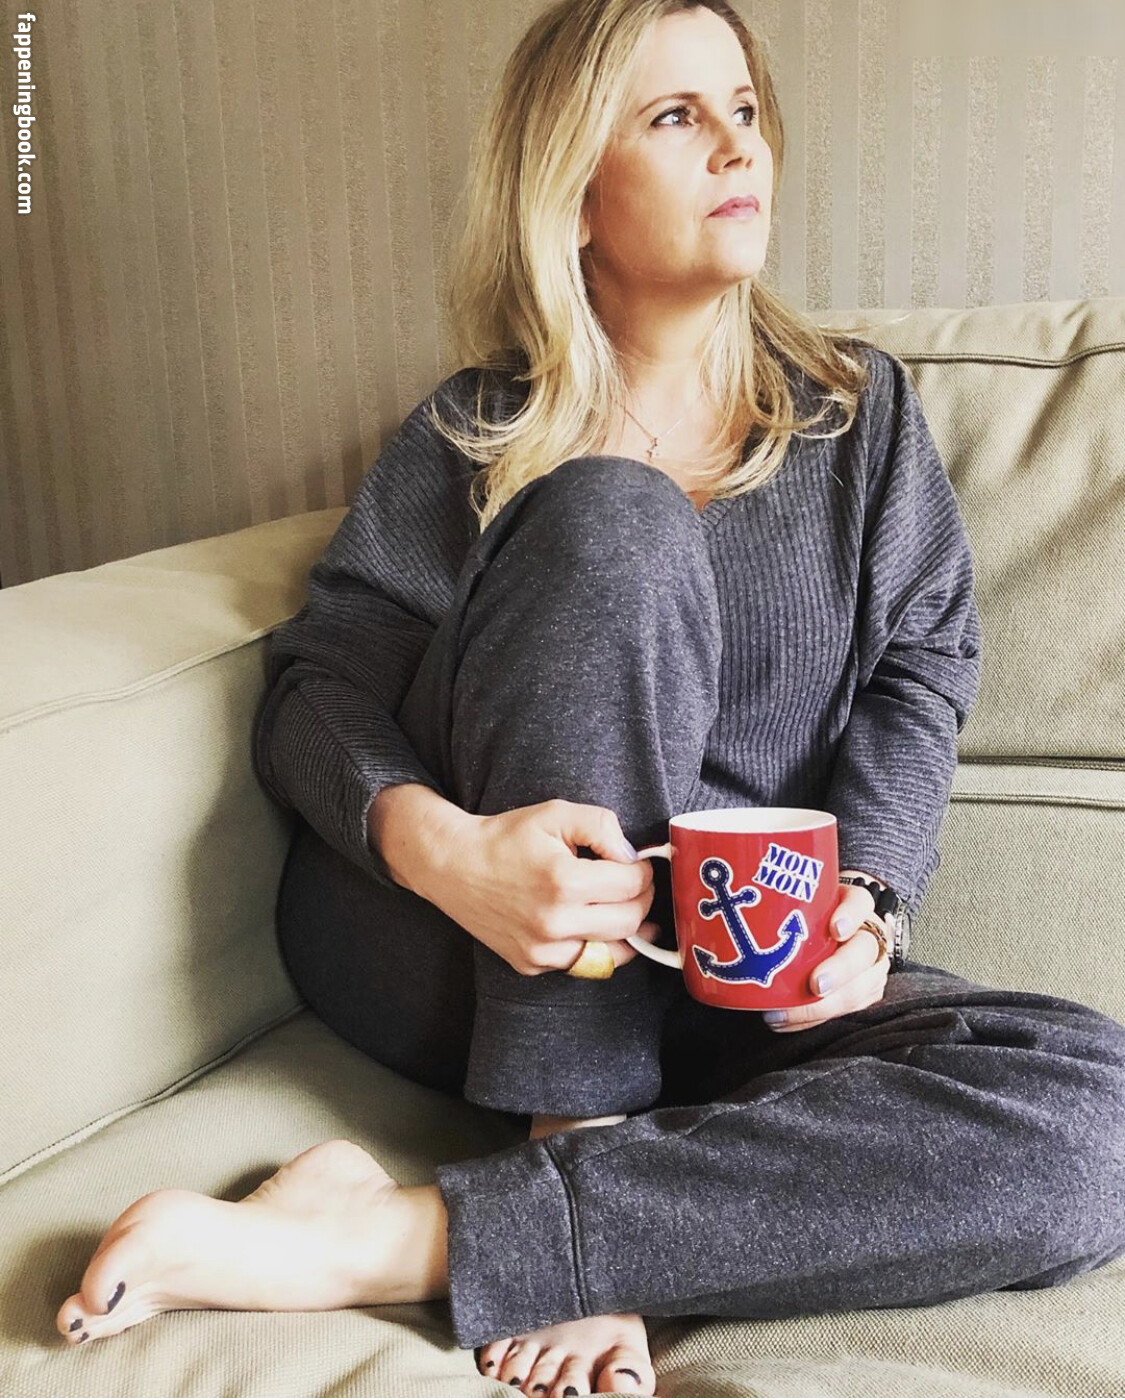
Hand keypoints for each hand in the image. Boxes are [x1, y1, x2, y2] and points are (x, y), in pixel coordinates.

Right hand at [423, 798, 661, 976]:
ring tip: (623, 907)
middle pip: (630, 920)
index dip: (643, 871)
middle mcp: (555, 922)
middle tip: (636, 884)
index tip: (638, 864)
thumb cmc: (505, 838)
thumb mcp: (555, 813)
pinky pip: (583, 963)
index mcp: (564, 881)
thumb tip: (631, 856)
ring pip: (614, 952)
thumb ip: (602, 826)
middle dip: (642, 899)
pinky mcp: (532, 965)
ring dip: (626, 929)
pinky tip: (590, 924)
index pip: (632, 885)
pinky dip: (595, 946)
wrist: (454, 866)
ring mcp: (542, 950)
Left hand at [763, 873, 891, 1031]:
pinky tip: (787, 1022)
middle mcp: (868, 935)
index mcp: (854, 905)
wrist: (841, 929)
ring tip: (786, 1013)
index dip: (850, 915)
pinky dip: (814, 1019)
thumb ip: (779, 903)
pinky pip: (848, 1011)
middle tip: (815, 985)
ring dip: (826, 1006)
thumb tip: (729, 914)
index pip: (859, 902)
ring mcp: (871, 967)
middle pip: (864, 951)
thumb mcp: (804, 901)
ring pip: (863, 987)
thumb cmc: (814, 915)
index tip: (834, 929)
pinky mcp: (865, 993)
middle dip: (841, 970)